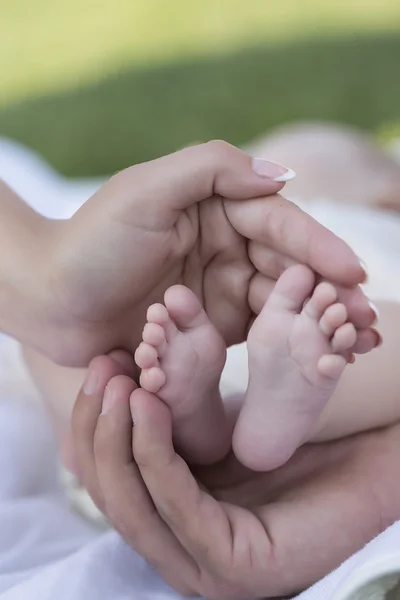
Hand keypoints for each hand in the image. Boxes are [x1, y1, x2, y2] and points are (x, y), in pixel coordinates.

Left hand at [43, 141, 373, 365]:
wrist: (49, 300)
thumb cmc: (92, 243)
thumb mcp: (147, 191)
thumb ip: (214, 171)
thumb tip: (283, 176)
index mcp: (215, 206)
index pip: (278, 224)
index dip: (318, 249)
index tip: (354, 274)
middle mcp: (223, 245)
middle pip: (288, 267)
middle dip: (328, 293)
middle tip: (365, 319)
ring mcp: (218, 288)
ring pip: (279, 303)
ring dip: (315, 322)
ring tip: (354, 343)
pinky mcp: (208, 328)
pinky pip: (252, 334)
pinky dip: (285, 344)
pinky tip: (316, 357)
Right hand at [71, 353, 399, 598]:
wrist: (370, 468)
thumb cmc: (296, 448)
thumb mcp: (217, 435)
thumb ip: (171, 426)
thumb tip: (120, 388)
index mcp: (171, 521)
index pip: (106, 477)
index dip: (93, 419)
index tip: (102, 366)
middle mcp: (177, 548)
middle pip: (107, 490)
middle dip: (95, 424)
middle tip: (103, 368)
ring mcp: (201, 564)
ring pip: (129, 502)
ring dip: (115, 436)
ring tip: (121, 382)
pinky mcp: (231, 565)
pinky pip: (175, 502)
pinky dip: (153, 451)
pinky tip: (148, 404)